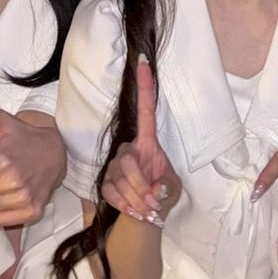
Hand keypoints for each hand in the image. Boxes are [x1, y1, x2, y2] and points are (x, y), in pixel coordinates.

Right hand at [101, 59, 181, 224]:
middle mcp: (128, 149)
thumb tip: (154, 188)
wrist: (145, 216)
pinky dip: (124, 204)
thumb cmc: (161, 195)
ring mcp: (115, 164)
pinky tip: (133, 209)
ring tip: (147, 209)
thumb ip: (165, 186)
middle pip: (129, 163)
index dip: (144, 87)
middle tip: (152, 203)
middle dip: (141, 187)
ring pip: (120, 179)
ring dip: (135, 199)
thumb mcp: (171, 189)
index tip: (143, 62)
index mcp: (147, 143)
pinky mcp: (105, 181)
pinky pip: (111, 191)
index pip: (145, 110)